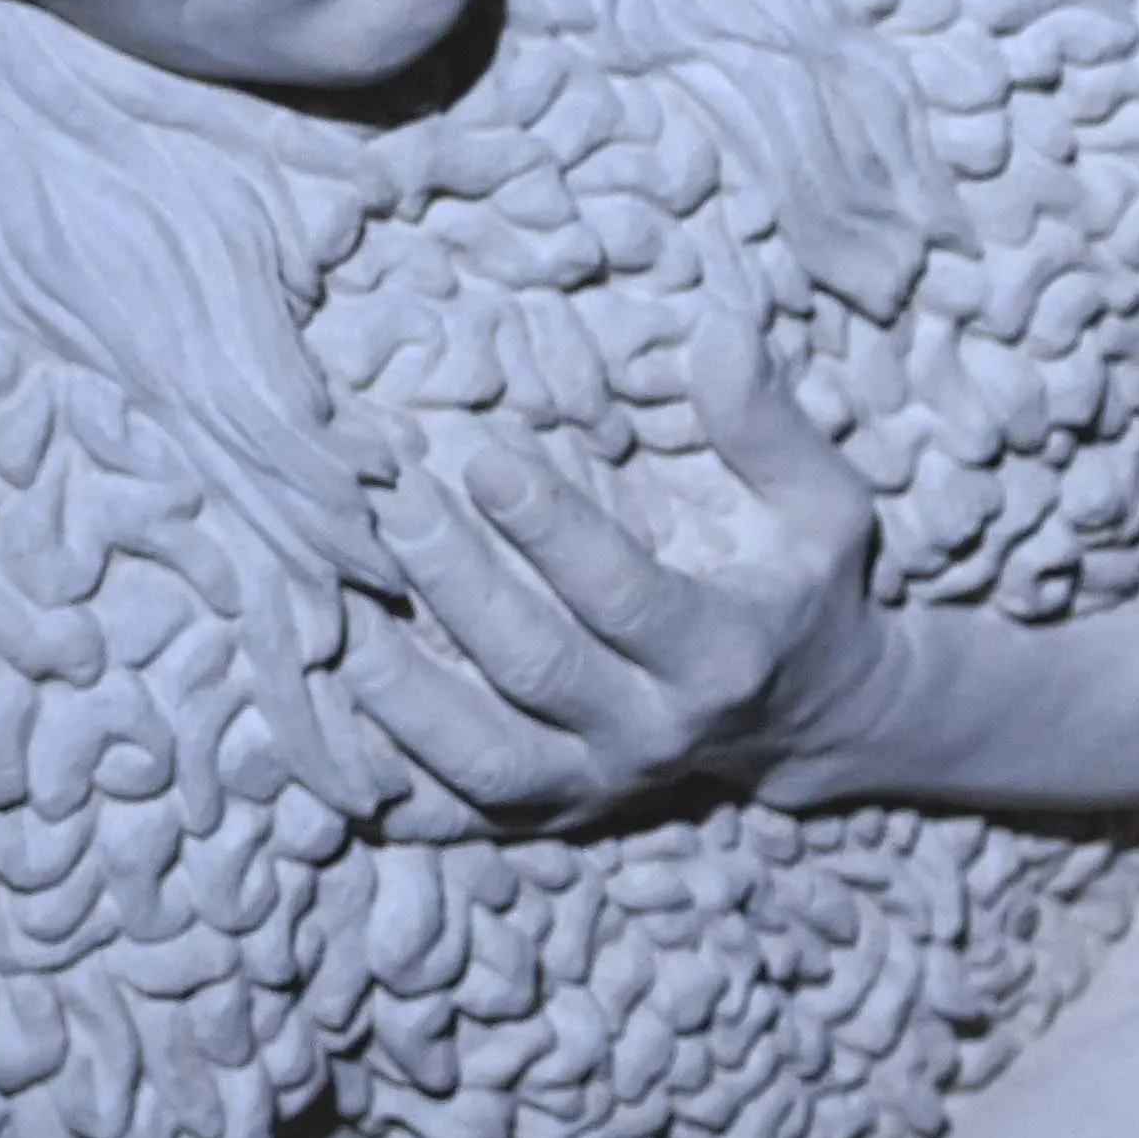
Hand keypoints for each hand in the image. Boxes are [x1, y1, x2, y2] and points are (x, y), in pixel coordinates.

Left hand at [350, 324, 1138, 827]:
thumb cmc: (805, 585)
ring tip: (328, 614)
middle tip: (384, 501)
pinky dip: (377, 774)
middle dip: (456, 586)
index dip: (551, 530)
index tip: (478, 454)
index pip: (625, 595)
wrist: (815, 718)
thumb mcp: (820, 503)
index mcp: (724, 652)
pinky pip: (448, 812)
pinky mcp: (549, 814)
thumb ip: (766, 421)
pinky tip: (318, 710)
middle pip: (539, 670)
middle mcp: (658, 731)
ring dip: (398, 696)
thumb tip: (716, 323)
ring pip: (482, 761)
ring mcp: (598, 784)